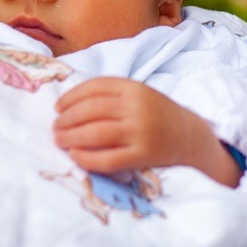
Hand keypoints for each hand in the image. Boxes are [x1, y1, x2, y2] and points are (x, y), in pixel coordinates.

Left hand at [54, 78, 241, 187]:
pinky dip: (86, 158)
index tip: (58, 107)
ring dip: (70, 137)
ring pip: (95, 133)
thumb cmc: (158, 115)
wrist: (191, 137)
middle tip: (56, 128)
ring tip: (60, 140)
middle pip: (90, 110)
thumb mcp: (139, 95)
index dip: (71, 97)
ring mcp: (140, 132)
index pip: (94, 87)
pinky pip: (107, 159)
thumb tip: (69, 105)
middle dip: (66, 119)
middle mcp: (136, 107)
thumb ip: (111, 95)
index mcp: (134, 87)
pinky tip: (75, 156)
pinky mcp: (142, 155)